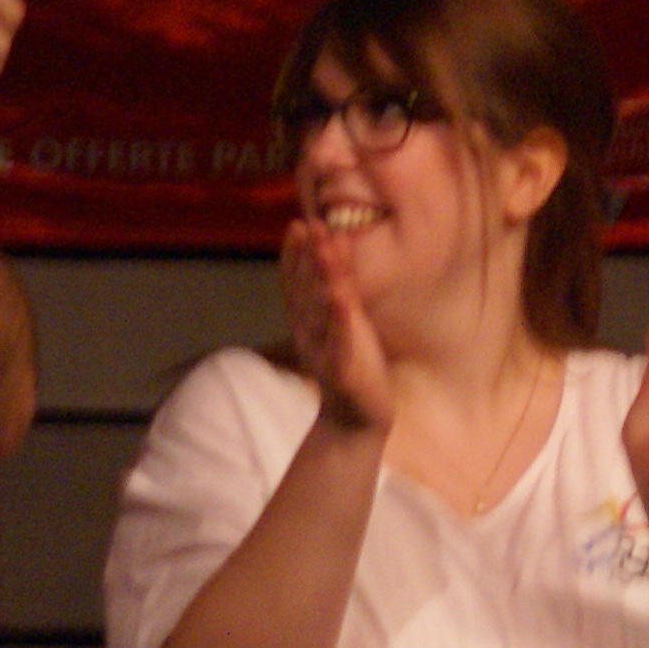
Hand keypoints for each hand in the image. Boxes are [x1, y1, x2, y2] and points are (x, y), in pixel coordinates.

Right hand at [281, 217, 392, 434]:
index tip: (297, 225)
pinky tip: (341, 299)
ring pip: (321, 312)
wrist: (354, 422)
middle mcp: (310, 336)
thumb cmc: (350, 366)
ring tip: (324, 251)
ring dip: (321, 279)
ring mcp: (325, 353)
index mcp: (306, 325)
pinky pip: (341, 343)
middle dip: (307, 259)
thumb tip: (331, 251)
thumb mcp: (339, 326)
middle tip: (310, 227)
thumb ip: (334, 292)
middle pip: (305, 292)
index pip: (294, 286)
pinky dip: (339, 321)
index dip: (294, 256)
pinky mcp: (344, 371)